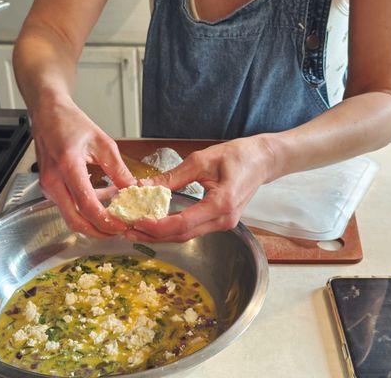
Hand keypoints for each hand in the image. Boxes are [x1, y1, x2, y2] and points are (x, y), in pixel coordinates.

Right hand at [32, 99, 135, 237]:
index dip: (106, 221)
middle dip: (98, 231)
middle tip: (118, 230)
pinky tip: (101, 201)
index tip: (122, 224)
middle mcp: (53, 181)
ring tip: (114, 217)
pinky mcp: (48, 188)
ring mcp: (47, 186)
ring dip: (92, 222)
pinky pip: (67, 206)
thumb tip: (132, 189)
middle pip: (75, 221)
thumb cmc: (71, 123)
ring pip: (70, 217)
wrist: (47, 113)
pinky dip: (84, 210)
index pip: (87, 205)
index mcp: (68, 166)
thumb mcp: (103, 143)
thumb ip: (118, 169)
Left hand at [125, 136, 274, 242]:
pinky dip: (172, 229)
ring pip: (186, 235)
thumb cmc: (237, 155)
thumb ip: (172, 177)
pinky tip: (155, 223)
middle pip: (182, 235)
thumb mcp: (201, 160)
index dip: (157, 226)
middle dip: (152, 234)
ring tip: (135, 228)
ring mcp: (224, 223)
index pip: (182, 223)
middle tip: (127, 230)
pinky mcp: (220, 221)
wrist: (263, 160)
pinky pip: (193, 229)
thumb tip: (143, 186)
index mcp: (221, 203)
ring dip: (160, 234)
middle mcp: (223, 220)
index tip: (136, 221)